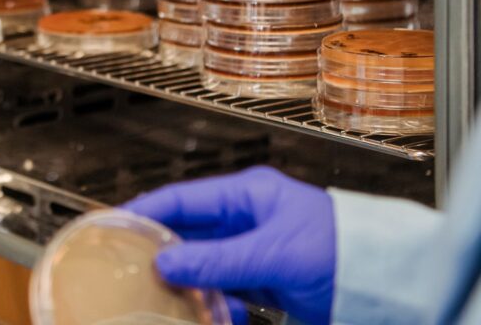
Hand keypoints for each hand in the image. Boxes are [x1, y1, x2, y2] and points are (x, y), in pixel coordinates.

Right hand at [125, 166, 335, 324]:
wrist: (393, 285)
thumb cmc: (342, 250)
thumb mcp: (273, 254)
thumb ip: (216, 260)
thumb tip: (163, 263)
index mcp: (248, 194)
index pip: (182, 198)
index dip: (145, 211)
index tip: (113, 226)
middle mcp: (249, 219)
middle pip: (191, 234)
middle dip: (162, 253)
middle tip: (128, 269)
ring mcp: (258, 251)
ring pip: (207, 266)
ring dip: (188, 284)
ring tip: (161, 298)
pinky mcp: (270, 283)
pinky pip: (229, 291)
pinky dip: (216, 305)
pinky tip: (207, 316)